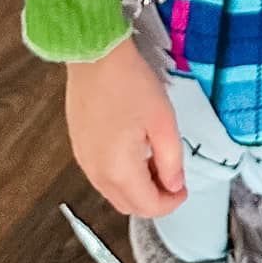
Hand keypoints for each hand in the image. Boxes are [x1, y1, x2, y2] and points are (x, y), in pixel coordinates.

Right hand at [65, 37, 187, 217]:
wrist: (95, 55)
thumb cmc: (128, 81)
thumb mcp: (163, 121)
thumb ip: (172, 160)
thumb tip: (174, 185)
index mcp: (118, 170)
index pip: (148, 207)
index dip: (171, 203)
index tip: (182, 189)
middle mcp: (96, 171)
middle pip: (129, 205)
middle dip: (154, 198)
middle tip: (172, 178)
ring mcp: (84, 160)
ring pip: (114, 192)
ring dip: (137, 187)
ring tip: (155, 160)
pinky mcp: (79, 146)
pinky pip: (101, 175)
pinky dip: (120, 174)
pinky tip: (134, 150)